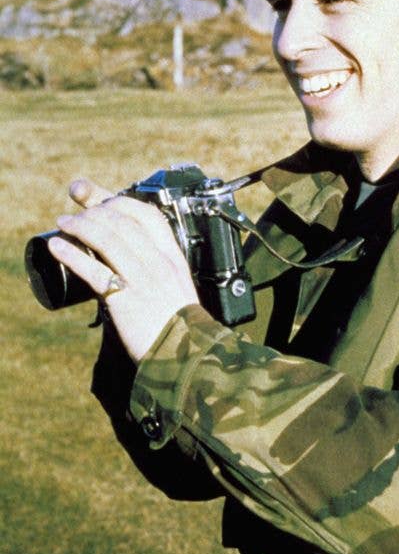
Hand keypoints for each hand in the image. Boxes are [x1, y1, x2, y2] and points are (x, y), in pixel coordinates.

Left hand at [48, 178, 198, 362]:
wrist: (186, 355)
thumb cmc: (178, 325)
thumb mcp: (175, 287)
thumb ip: (157, 271)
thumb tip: (127, 259)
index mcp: (172, 257)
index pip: (148, 215)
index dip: (119, 201)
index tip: (100, 198)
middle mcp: (159, 263)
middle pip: (123, 222)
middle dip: (93, 210)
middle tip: (74, 213)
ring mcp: (143, 280)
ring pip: (108, 240)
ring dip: (80, 226)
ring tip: (63, 224)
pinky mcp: (126, 300)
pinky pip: (95, 270)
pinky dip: (72, 255)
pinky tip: (58, 247)